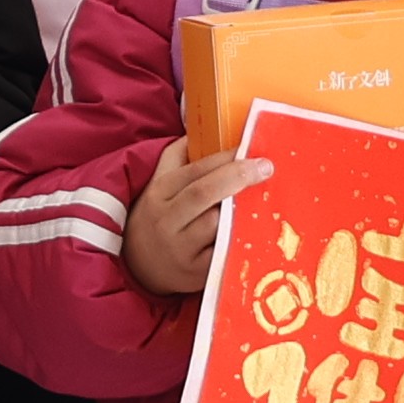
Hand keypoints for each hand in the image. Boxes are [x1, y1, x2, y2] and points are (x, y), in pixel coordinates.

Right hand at [124, 139, 269, 300]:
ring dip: (240, 210)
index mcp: (160, 192)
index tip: (250, 148)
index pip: (193, 171)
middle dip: (236, 177)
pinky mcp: (194, 274)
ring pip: (214, 226)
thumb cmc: (157, 216)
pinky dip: (239, 242)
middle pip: (202, 194)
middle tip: (266, 167)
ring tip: (266, 199)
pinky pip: (222, 255)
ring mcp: (180, 250)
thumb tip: (200, 128)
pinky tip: (257, 231)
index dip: (223, 159)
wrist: (137, 266)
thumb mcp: (158, 183)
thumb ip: (176, 156)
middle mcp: (166, 220)